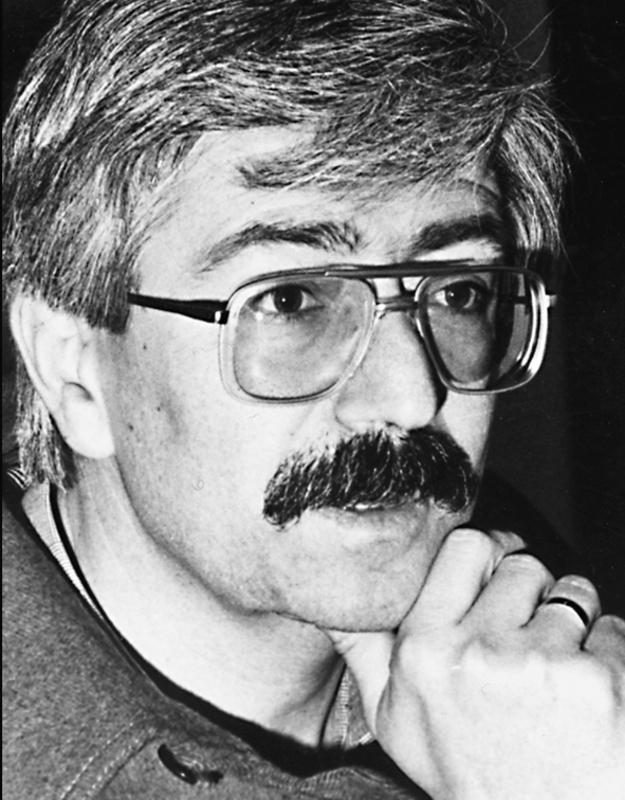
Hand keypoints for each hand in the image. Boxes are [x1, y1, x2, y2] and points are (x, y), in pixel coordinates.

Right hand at [327, 528, 624, 799]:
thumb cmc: (467, 769)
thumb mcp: (393, 718)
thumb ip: (362, 649)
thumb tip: (329, 599)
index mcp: (424, 652)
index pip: (467, 546)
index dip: (492, 550)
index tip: (502, 568)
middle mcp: (477, 653)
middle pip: (523, 565)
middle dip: (533, 589)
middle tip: (528, 634)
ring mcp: (539, 666)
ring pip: (573, 593)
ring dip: (573, 620)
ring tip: (556, 670)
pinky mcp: (597, 683)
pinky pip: (612, 630)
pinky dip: (607, 654)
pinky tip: (586, 698)